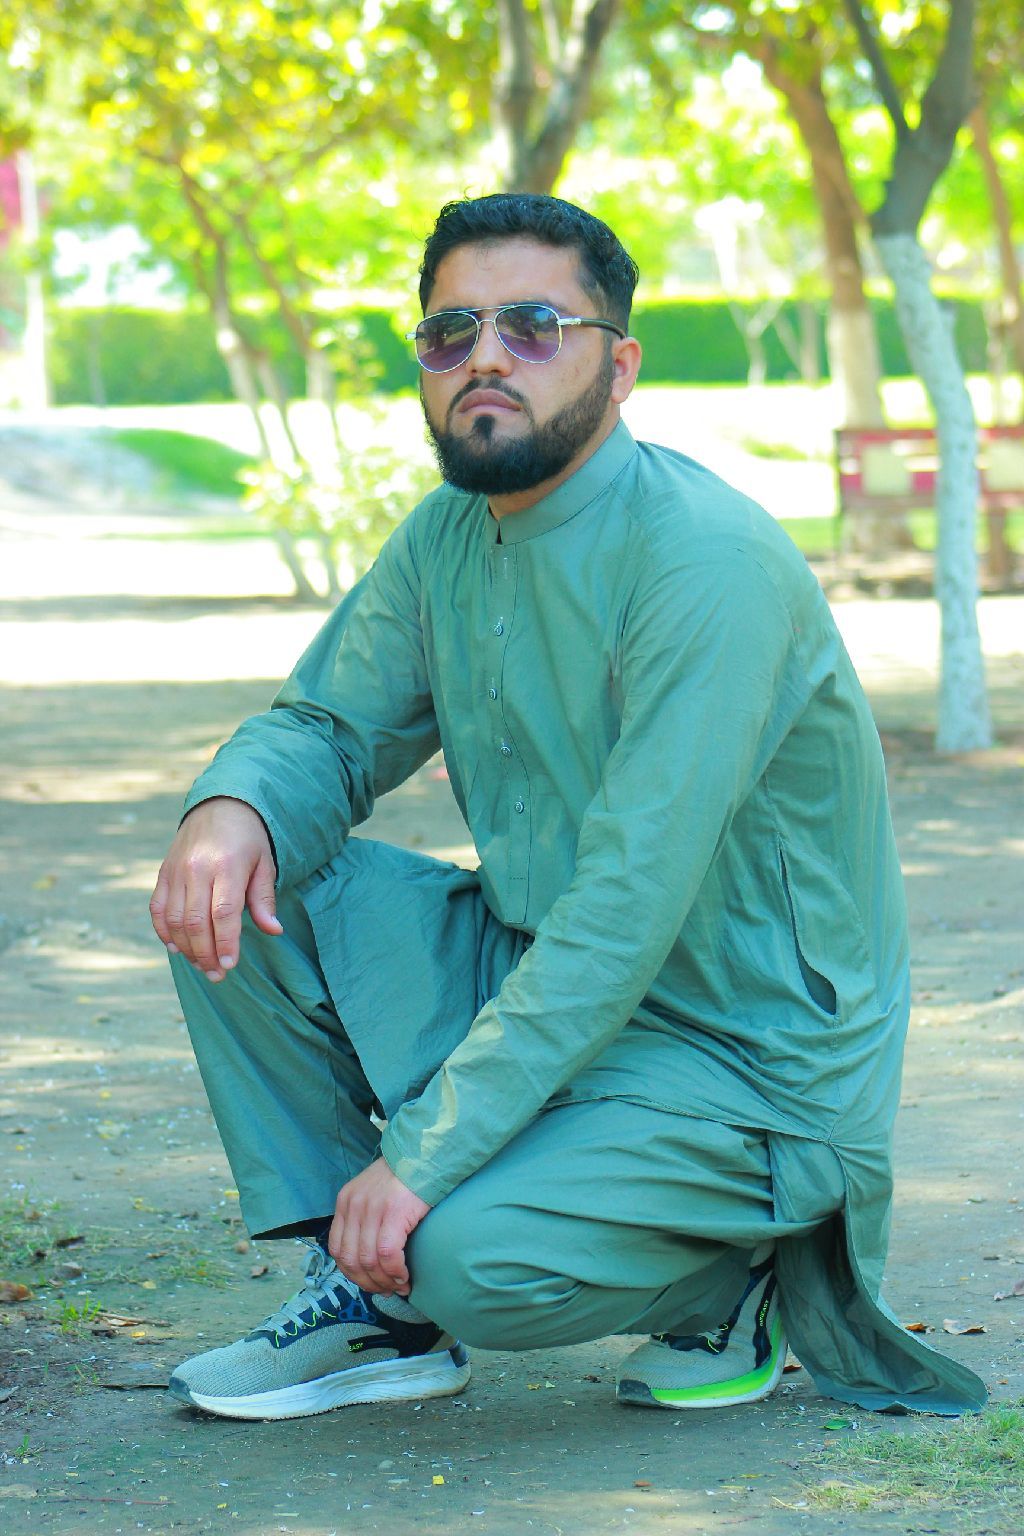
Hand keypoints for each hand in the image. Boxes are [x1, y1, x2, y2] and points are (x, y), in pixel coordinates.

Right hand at [149, 797, 282, 981]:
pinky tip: (176, 948)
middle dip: (205, 954)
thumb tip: (273, 931)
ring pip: (174, 920)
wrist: (219, 805)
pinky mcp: (163, 873)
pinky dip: (164, 932)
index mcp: (227, 866)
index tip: (229, 966)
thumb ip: (264, 899)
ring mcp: (176, 871)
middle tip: (216, 975)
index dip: (225, 944)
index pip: (223, 913)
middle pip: (196, 922)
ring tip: (201, 965)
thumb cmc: (248, 839)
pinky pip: (157, 909)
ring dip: (186, 949)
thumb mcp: (265, 863)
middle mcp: (197, 869)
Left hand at [329, 1159, 429, 1296]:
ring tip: (399, 1286)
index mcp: (345, 1201)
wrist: (423, 1153)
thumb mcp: (372, 1192)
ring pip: (369, 1261)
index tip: (370, 1283)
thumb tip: (370, 1259)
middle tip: (387, 1290)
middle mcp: (354, 1205)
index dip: (352, 1274)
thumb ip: (365, 1219)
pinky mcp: (394, 1213)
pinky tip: (405, 1276)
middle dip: (369, 1283)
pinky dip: (395, 1272)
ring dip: (384, 1281)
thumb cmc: (403, 1177)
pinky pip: (388, 1254)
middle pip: (351, 1260)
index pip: (337, 1250)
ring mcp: (373, 1209)